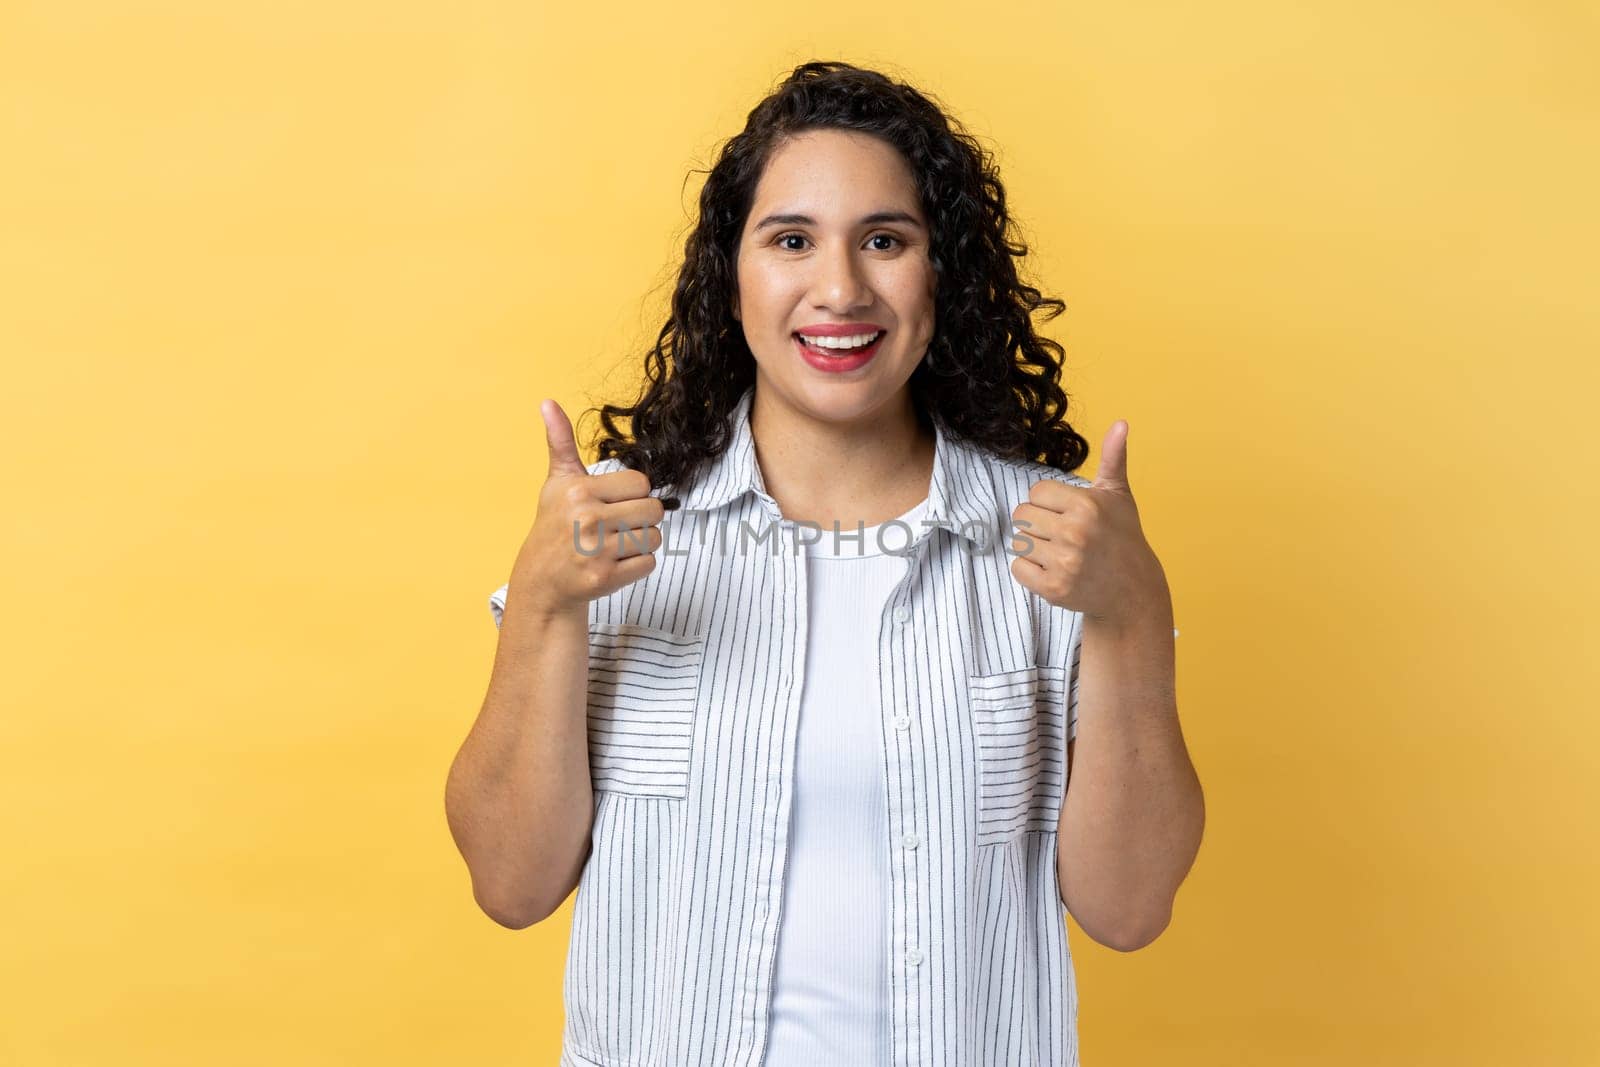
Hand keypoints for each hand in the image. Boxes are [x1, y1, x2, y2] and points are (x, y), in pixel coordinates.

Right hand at [510, 398, 666, 617]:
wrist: (542, 580)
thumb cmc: (555, 526)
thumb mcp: (557, 483)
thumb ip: (560, 443)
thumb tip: (548, 402)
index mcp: (580, 491)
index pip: (641, 483)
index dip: (634, 494)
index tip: (614, 503)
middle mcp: (588, 519)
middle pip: (654, 510)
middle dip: (641, 519)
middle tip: (616, 527)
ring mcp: (596, 551)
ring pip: (654, 538)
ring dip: (640, 543)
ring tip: (614, 545)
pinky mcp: (604, 578)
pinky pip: (649, 563)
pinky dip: (637, 566)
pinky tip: (613, 564)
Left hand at [1008, 419, 1168, 624]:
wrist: (1133, 590)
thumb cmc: (1122, 536)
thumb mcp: (1118, 495)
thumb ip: (1113, 457)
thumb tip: (1120, 422)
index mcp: (1086, 505)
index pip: (1036, 491)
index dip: (1049, 502)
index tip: (1068, 513)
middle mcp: (1074, 533)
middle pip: (1022, 515)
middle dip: (1038, 523)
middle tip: (1062, 534)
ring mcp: (1064, 563)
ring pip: (1018, 542)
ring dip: (1033, 547)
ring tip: (1059, 552)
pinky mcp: (1054, 589)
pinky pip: (1017, 568)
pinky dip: (1029, 570)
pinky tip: (1053, 569)